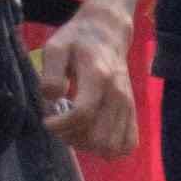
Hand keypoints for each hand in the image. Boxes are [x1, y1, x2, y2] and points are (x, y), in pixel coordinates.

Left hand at [32, 2, 139, 155]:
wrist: (107, 33)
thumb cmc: (77, 41)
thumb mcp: (55, 47)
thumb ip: (51, 73)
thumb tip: (55, 97)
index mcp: (98, 75)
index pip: (83, 113)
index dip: (61, 125)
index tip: (48, 120)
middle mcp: (118, 93)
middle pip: (99, 137)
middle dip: (73, 137)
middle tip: (60, 124)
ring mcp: (128, 104)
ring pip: (112, 146)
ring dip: (88, 145)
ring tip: (75, 128)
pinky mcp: (133, 112)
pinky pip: (128, 145)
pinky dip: (108, 147)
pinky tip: (92, 133)